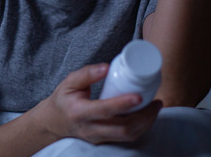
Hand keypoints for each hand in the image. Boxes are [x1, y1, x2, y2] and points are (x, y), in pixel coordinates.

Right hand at [38, 64, 162, 144]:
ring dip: (146, 123)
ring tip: (155, 107)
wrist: (53, 123)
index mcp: (79, 112)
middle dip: (144, 117)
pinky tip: (148, 116)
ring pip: (127, 136)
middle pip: (122, 129)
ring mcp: (98, 138)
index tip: (139, 96)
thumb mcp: (69, 83)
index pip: (104, 110)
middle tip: (156, 102)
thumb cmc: (63, 100)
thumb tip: (107, 67)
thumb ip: (87, 73)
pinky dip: (141, 128)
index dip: (123, 104)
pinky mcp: (104, 142)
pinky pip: (126, 138)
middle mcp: (90, 129)